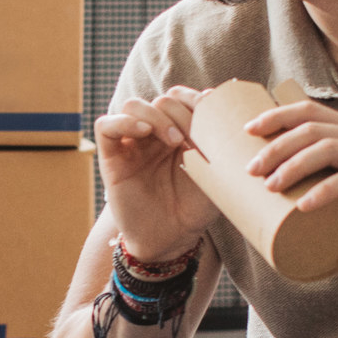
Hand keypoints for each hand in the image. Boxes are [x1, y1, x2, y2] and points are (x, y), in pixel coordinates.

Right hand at [92, 87, 217, 261]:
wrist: (172, 239)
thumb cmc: (195, 208)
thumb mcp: (216, 173)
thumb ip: (220, 144)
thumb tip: (231, 113)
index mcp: (179, 132)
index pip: (182, 98)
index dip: (195, 99)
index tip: (212, 115)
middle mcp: (154, 134)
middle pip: (162, 100)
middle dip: (182, 113)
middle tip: (195, 138)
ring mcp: (132, 144)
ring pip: (134, 106)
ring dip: (157, 116)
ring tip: (175, 141)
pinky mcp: (112, 157)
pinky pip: (106, 126)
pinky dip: (123, 122)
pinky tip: (143, 132)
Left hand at [245, 99, 337, 231]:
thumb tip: (305, 204)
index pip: (309, 111)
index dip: (276, 115)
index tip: (247, 130)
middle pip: (310, 127)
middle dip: (274, 144)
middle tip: (249, 167)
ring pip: (326, 149)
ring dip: (292, 166)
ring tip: (269, 185)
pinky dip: (324, 193)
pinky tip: (304, 207)